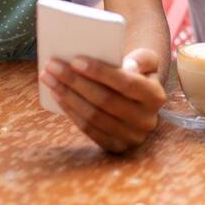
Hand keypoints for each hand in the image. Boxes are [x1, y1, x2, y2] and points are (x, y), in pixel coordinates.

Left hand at [40, 47, 166, 152]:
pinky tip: (57, 95)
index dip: (100, 72)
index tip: (75, 60)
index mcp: (156, 96)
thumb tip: (128, 66)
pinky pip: (88, 129)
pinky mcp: (115, 146)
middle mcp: (147, 120)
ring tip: (49, 78)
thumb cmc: (138, 73)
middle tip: (52, 66)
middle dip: (75, 82)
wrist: (140, 100)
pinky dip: (70, 111)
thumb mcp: (146, 61)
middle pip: (105, 100)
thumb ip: (142, 58)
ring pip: (93, 116)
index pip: (126, 83)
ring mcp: (131, 137)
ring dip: (67, 96)